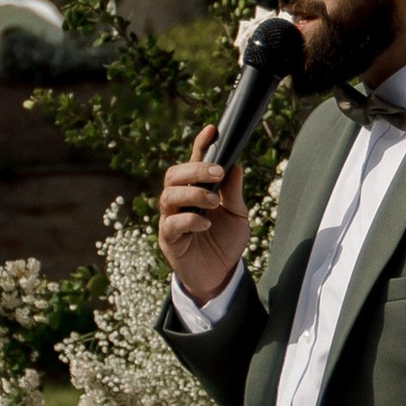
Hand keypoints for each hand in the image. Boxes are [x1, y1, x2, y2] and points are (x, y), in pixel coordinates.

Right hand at [159, 127, 249, 300]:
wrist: (220, 275)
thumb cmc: (225, 242)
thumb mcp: (237, 215)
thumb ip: (234, 192)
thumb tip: (236, 166)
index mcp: (196, 190)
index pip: (194, 162)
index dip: (201, 145)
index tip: (213, 130)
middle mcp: (179, 201)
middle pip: (174, 174)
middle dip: (195, 169)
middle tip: (218, 173)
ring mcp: (171, 218)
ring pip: (168, 195)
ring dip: (193, 193)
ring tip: (213, 202)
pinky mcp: (169, 239)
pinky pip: (171, 223)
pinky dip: (189, 220)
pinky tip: (205, 224)